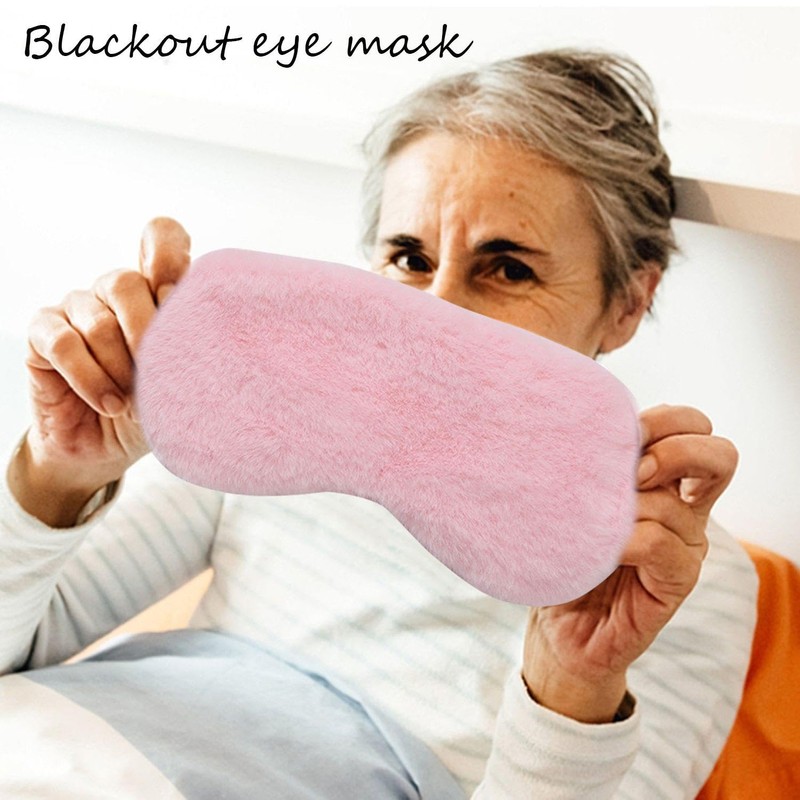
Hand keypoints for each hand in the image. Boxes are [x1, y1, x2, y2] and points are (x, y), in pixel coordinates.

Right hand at [9, 218, 191, 525]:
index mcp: (156, 291)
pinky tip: (108, 403)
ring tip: (132, 402)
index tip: (175, 292)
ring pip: (98, 321)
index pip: (161, 238)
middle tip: (157, 373)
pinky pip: (65, 343)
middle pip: (127, 282)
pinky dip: (90, 378)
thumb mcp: (184, 379)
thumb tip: (207, 330)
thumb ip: (192, 345)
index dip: (167, 253)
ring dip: (120, 369)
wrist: (106, 449)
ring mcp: (77, 308)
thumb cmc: (153, 409)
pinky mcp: (43, 334)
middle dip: (146, 334)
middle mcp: (115, 291)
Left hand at [521, 404, 738, 722]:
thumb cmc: (564, 555)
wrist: (558, 627)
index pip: (695, 428)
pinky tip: (597, 548)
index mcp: (666, 481)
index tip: (620, 433)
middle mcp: (685, 510)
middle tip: (627, 472)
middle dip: (672, 449)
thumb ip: (593, 467)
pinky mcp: (676, 582)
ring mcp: (686, 547)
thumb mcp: (577, 498)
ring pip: (675, 502)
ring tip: (590, 520)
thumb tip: (580, 429)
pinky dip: (624, 539)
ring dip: (626, 505)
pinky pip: (660, 544)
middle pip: (720, 454)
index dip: (668, 419)